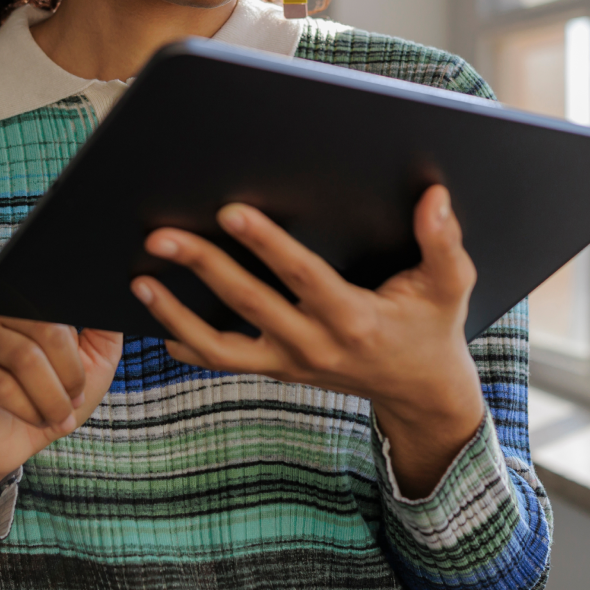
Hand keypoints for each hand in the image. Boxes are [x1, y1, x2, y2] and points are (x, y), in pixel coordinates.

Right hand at [0, 316, 122, 511]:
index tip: (85, 375)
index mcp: (27, 299)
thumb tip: (120, 297)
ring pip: (25, 357)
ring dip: (51, 396)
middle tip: (74, 398)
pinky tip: (37, 419)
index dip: (81, 345)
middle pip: (46, 329)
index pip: (61, 303)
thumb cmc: (52, 396)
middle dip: (70, 373)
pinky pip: (2, 385)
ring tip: (58, 414)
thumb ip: (107, 329)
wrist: (12, 442)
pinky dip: (30, 409)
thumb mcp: (92, 362)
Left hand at [130, 184, 484, 497]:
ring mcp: (291, 362)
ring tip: (139, 280)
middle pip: (248, 304)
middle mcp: (315, 344)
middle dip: (202, 268)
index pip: (302, 276)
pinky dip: (187, 347)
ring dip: (176, 315)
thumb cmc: (433, 328)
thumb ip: (443, 242)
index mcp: (354, 318)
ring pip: (221, 346)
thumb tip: (435, 197)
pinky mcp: (278, 371)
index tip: (230, 211)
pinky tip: (158, 325)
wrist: (420, 393)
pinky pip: (224, 363)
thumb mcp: (450, 286)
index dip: (266, 244)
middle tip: (161, 237)